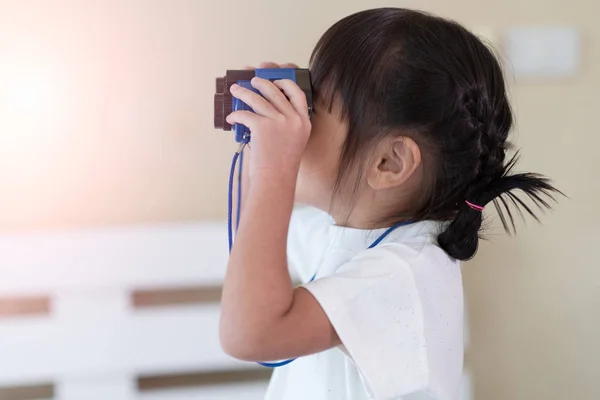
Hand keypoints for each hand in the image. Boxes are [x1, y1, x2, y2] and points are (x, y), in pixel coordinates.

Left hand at [226, 64, 310, 180]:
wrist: (275, 179)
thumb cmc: (281, 165)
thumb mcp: (293, 141)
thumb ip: (286, 124)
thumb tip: (265, 108)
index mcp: (303, 122)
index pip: (298, 94)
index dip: (286, 84)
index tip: (277, 81)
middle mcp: (293, 119)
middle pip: (275, 92)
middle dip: (261, 83)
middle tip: (253, 81)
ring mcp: (278, 121)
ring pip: (257, 98)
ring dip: (243, 92)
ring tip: (236, 89)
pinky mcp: (262, 126)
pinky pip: (245, 114)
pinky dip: (235, 115)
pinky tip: (231, 118)